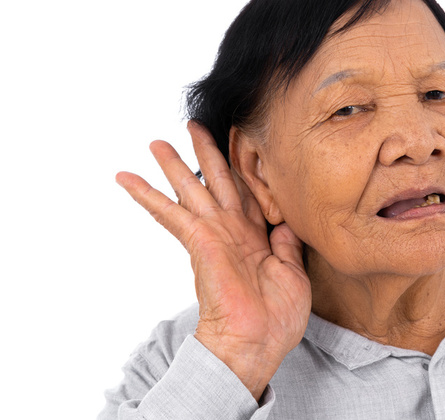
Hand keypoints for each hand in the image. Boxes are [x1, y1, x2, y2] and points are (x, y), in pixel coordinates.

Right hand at [115, 121, 311, 399]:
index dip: (242, 169)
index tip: (237, 144)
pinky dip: (147, 195)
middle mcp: (232, 230)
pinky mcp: (199, 241)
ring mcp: (214, 234)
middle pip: (217, 182)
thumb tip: (286, 222)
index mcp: (256, 237)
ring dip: (174, 165)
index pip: (246, 193)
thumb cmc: (277, 317)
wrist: (257, 342)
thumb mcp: (293, 274)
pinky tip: (126, 177)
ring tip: (156, 142)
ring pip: (191, 189)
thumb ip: (287, 245)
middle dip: (205, 153)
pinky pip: (169, 212)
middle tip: (194, 127)